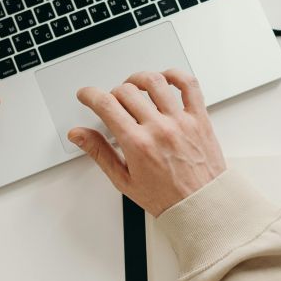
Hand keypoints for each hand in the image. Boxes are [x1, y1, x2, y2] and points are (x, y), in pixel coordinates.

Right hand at [68, 70, 225, 216]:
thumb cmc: (166, 198)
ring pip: (155, 82)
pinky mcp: (199, 118)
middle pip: (126, 91)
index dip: (90, 95)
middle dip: (112, 93)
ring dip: (138, 79)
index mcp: (138, 144)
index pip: (106, 105)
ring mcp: (181, 121)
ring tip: (134, 87)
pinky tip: (165, 80)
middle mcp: (159, 129)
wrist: (202, 206)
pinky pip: (189, 85)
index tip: (86, 95)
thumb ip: (99, 153)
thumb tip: (78, 135)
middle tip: (112, 103)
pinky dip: (175, 75)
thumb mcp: (123, 180)